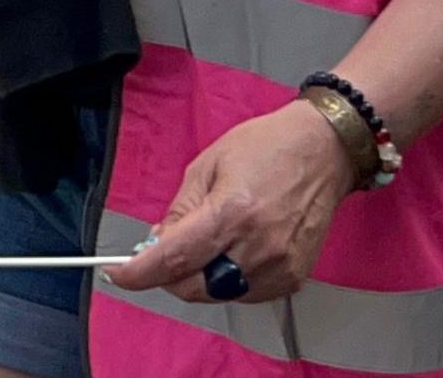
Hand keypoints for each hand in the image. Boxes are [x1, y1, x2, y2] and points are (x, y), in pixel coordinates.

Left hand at [108, 99, 355, 303]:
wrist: (324, 151)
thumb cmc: (267, 147)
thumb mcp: (207, 165)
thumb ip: (179, 210)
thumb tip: (158, 244)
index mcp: (233, 212)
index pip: (175, 258)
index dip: (140, 272)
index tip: (118, 274)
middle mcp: (258, 246)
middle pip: (194, 287)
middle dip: (167, 277)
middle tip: (159, 254)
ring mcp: (279, 266)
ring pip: (218, 295)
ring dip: (197, 278)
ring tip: (201, 245)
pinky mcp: (293, 277)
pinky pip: (245, 294)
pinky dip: (226, 281)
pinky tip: (228, 253)